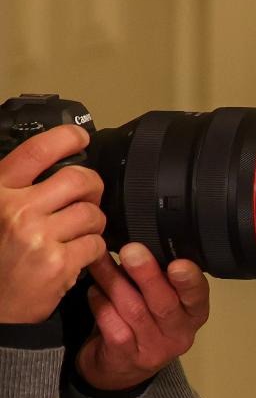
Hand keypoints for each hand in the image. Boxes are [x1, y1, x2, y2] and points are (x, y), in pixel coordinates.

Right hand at [0, 126, 105, 323]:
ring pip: (92, 214)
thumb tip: (53, 168)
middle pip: (79, 180)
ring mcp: (37, 236)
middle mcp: (15, 209)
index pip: (36, 151)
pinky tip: (75, 257)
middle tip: (87, 199)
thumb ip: (18, 191)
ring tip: (75, 235)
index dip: (65, 137)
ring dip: (92, 225)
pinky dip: (93, 251)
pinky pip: (97, 245)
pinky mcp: (58, 262)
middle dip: (92, 188)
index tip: (79, 135)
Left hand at [73, 243, 212, 393]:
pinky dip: (100, 303)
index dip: (190, 281)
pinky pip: (111, 324)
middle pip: (164, 303)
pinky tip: (92, 290)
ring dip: (114, 282)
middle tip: (132, 250)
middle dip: (148, 275)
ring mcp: (153, 348)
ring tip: (98, 260)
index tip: (178, 264)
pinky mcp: (125, 356)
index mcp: (193, 314)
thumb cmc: (141, 324)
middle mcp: (179, 333)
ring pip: (133, 310)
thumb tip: (140, 241)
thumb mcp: (159, 301)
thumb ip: (158, 278)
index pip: (198, 296)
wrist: (119, 369)